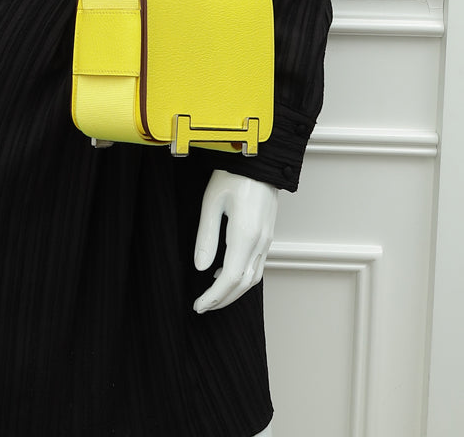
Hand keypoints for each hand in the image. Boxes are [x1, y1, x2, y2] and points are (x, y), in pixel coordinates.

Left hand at [192, 170, 277, 312]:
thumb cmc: (233, 175)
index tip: (198, 306)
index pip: (230, 278)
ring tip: (212, 296)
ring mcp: (267, 240)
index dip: (213, 297)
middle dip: (222, 300)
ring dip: (233, 292)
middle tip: (202, 307)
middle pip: (243, 284)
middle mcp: (260, 242)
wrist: (260, 160)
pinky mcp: (267, 235)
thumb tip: (200, 268)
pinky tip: (225, 274)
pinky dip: (242, 278)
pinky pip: (257, 266)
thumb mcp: (212, 202)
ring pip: (253, 278)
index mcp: (245, 235)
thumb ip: (206, 237)